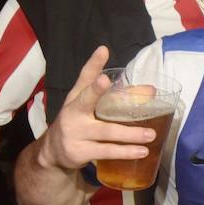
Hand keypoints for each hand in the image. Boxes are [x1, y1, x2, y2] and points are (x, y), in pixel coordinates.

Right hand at [35, 46, 155, 172]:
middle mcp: (72, 113)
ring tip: (150, 135)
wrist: (53, 153)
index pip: (84, 78)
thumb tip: (151, 90)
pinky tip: (140, 152)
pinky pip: (106, 152)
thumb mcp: (89, 106)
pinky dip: (125, 152)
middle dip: (97, 90)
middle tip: (111, 83)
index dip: (93, 64)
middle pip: (87, 101)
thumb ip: (116, 95)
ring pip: (106, 133)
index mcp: (76, 98)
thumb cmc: (78, 122)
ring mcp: (75, 134)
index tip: (103, 51)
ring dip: (130, 135)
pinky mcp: (79, 152)